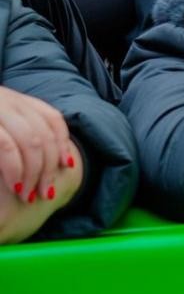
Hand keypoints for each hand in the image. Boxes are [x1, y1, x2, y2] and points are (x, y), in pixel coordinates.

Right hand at [0, 87, 76, 207]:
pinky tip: (15, 184)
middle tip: (46, 192)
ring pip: (28, 140)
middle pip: (42, 133)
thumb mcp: (3, 128)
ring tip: (28, 194)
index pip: (52, 118)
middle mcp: (4, 99)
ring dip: (33, 171)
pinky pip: (5, 145)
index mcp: (12, 98)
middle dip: (48, 166)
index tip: (67, 166)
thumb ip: (18, 135)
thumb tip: (56, 158)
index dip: (62, 142)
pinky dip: (15, 167)